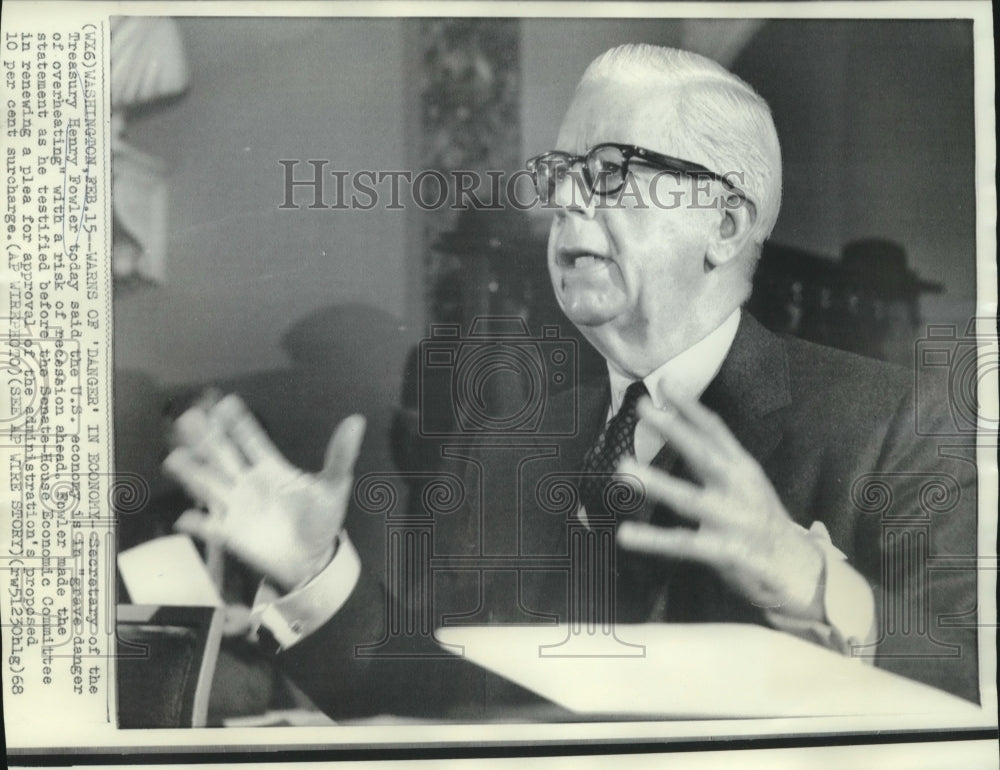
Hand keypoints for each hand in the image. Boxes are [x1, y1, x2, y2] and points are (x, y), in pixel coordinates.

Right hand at [163, 393, 365, 591]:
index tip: (225, 403)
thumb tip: (356, 421)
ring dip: (192, 472)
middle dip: (207, 438)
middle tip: (190, 417)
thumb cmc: (320, 520)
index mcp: (271, 468)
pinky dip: (198, 523)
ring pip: (208, 484)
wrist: (312, 560)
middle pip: (222, 455)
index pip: (251, 439)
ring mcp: (236, 507)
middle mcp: (247, 482)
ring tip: (175, 459)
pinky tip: (186, 519)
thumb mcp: (334, 487)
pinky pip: (209, 527)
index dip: (239, 422)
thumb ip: (340, 455)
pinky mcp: (231, 534)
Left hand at [617, 395, 824, 617]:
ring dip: (658, 483)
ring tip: (624, 468)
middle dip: (673, 430)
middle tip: (643, 408)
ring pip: (690, 499)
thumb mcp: (745, 481)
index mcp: (742, 467)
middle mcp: (738, 488)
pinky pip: (682, 544)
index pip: (715, 430)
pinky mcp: (725, 550)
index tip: (665, 384)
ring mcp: (732, 519)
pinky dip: (653, 540)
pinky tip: (625, 535)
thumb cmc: (760, 518)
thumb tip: (680, 429)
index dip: (691, 407)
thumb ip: (715, 458)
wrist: (796, 566)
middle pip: (704, 454)